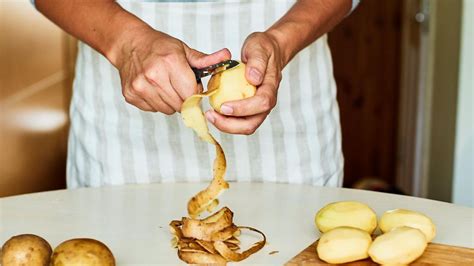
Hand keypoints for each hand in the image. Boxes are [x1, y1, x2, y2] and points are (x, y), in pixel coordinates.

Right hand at [115, 27, 230, 113]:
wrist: (129, 45)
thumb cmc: (159, 47)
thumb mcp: (184, 50)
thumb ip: (206, 60)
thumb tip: (227, 57)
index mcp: (170, 63)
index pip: (192, 94)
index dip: (196, 93)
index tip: (194, 88)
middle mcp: (154, 76)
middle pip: (180, 105)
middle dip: (184, 99)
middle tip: (179, 86)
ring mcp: (140, 87)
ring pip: (167, 110)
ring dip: (171, 102)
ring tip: (166, 86)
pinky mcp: (131, 95)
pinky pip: (153, 109)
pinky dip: (157, 102)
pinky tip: (154, 88)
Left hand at [205, 32, 283, 134]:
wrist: (268, 52)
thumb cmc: (263, 49)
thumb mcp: (259, 47)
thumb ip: (257, 62)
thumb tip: (253, 78)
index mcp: (271, 87)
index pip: (262, 103)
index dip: (243, 108)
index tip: (224, 106)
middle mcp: (266, 102)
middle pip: (252, 123)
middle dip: (231, 125)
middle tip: (211, 115)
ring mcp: (258, 108)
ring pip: (245, 126)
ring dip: (226, 125)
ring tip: (210, 115)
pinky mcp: (250, 109)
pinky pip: (239, 121)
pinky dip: (225, 120)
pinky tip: (213, 112)